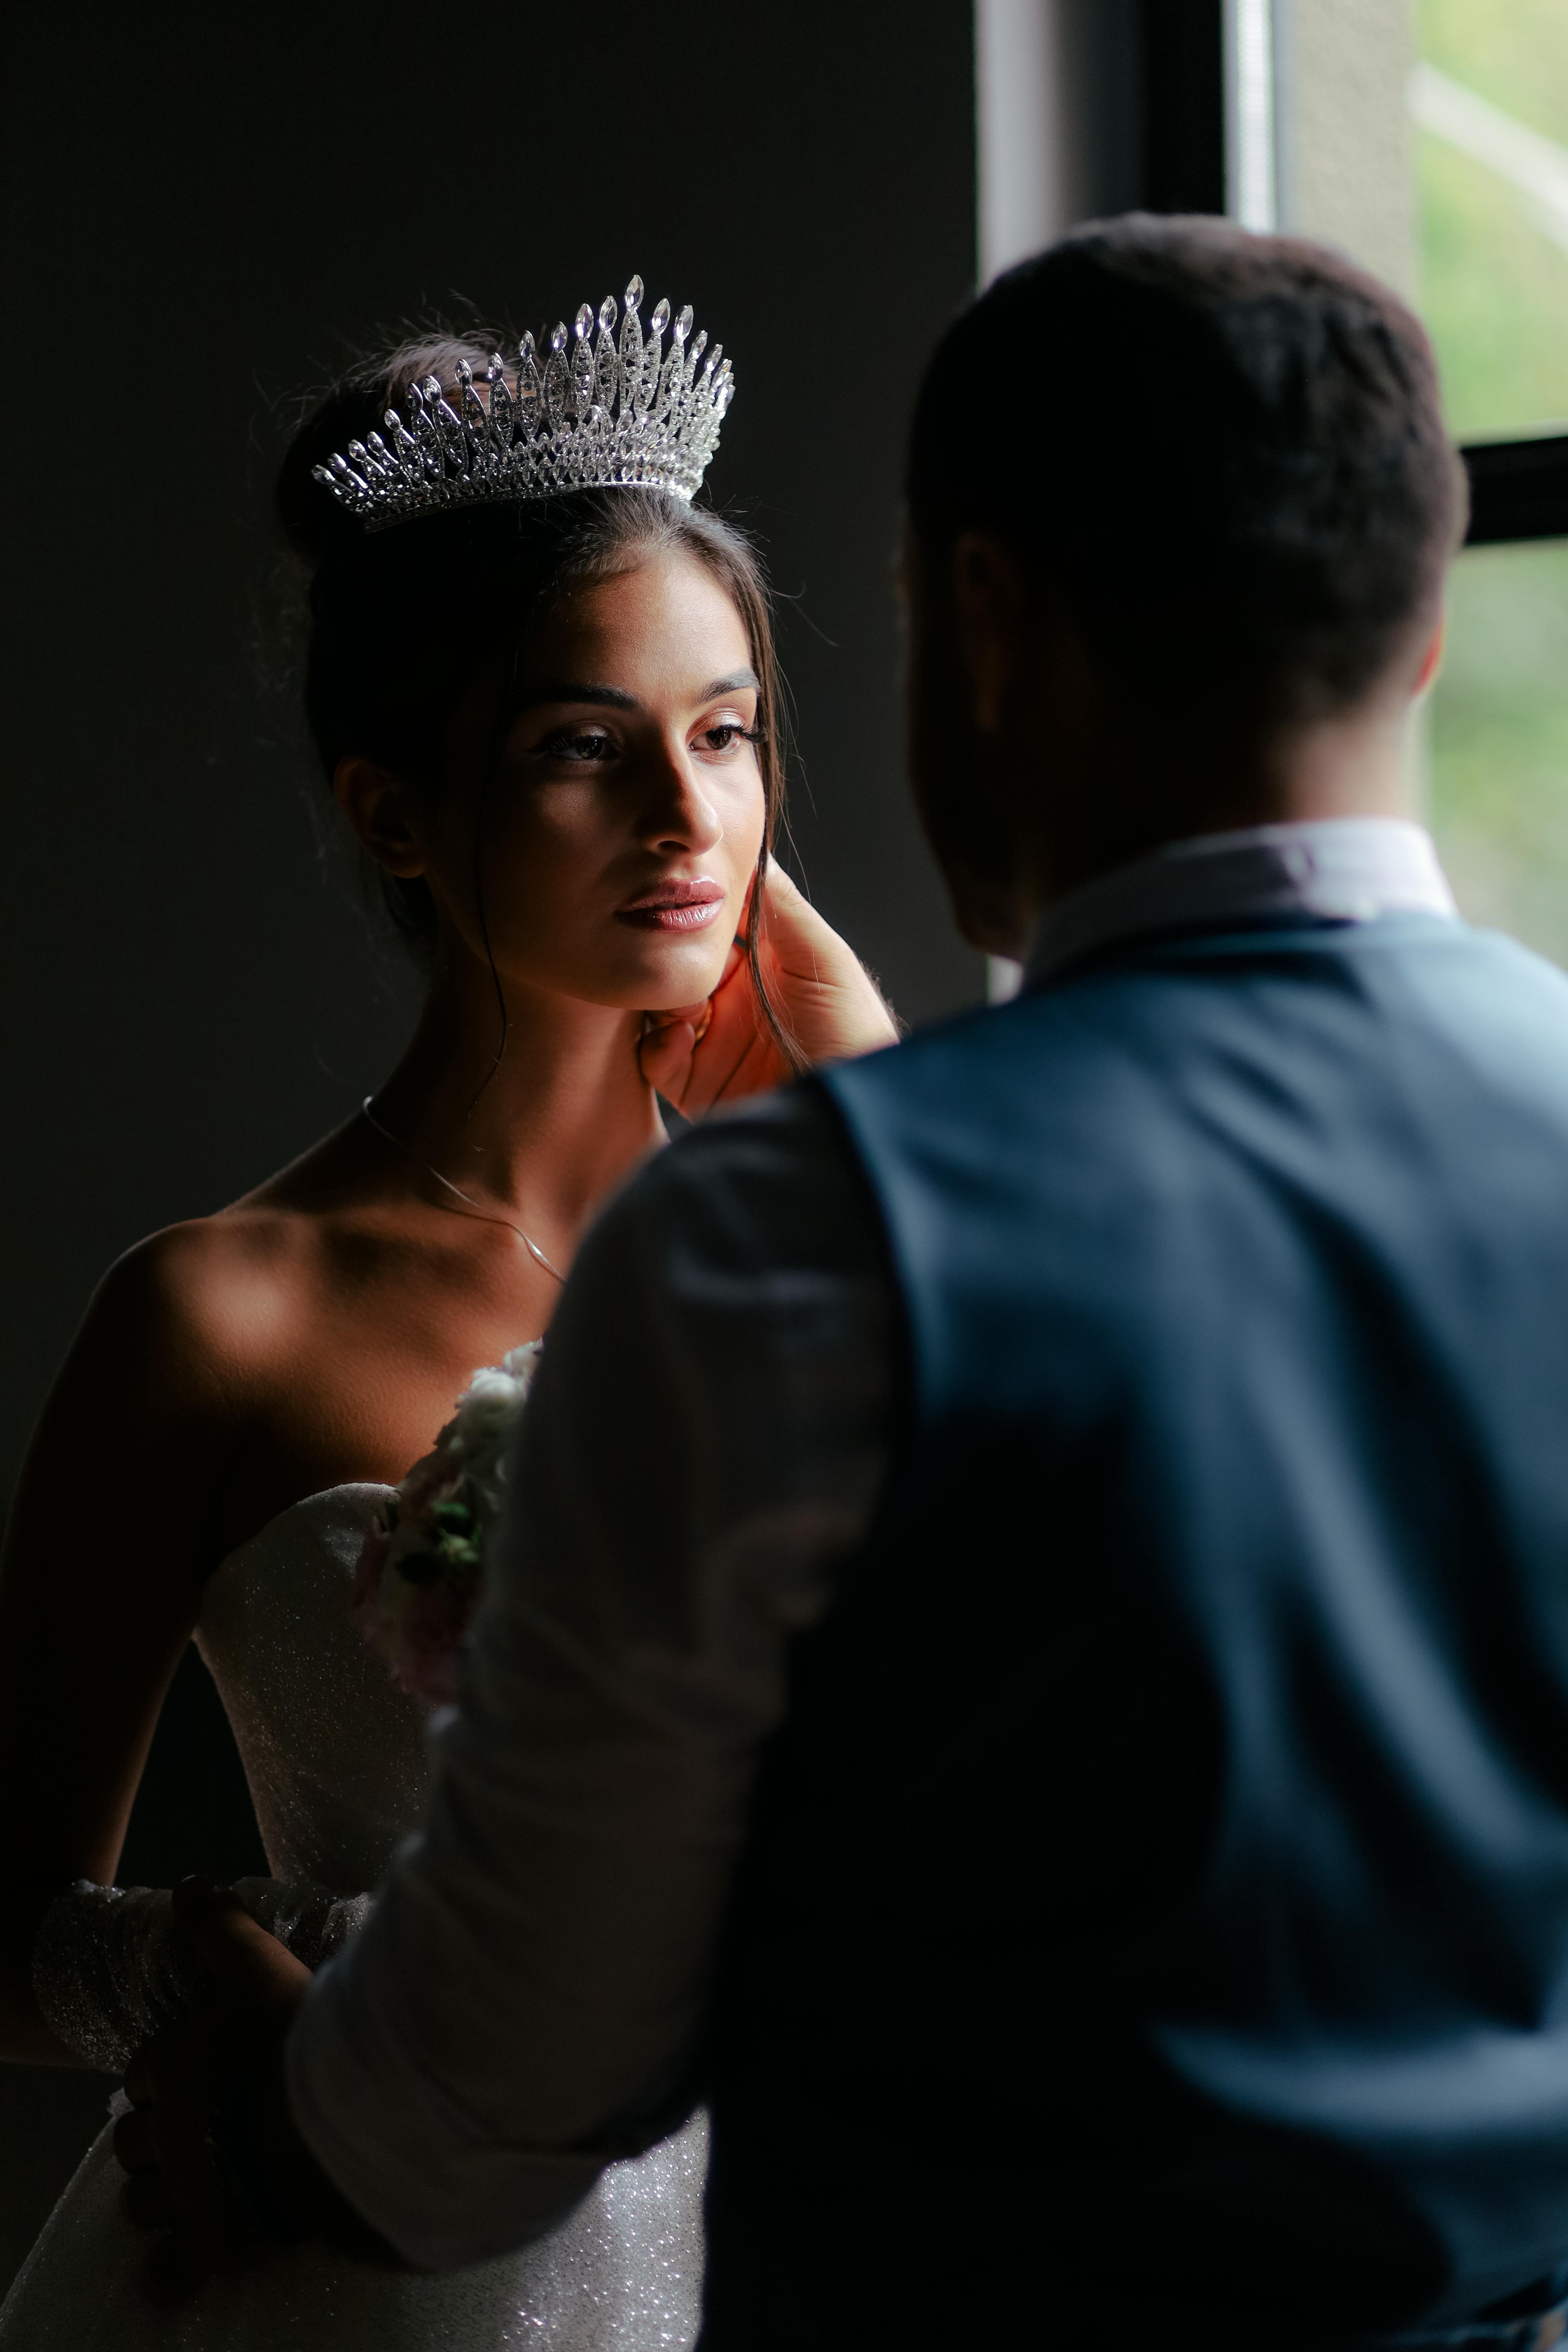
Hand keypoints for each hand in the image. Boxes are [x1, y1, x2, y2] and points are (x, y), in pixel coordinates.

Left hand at [115, 1877, 313, 2300]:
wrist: (342, 2127)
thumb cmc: (300, 2044)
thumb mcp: (261, 1967)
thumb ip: (224, 1926)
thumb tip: (191, 1883)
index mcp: (179, 2067)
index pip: (145, 2069)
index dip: (161, 2072)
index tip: (182, 2073)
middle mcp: (173, 2130)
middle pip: (133, 2141)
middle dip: (151, 2137)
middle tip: (190, 2132)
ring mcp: (189, 2191)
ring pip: (144, 2201)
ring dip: (159, 2195)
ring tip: (191, 2190)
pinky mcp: (214, 2244)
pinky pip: (172, 2270)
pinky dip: (171, 2271)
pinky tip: (180, 2269)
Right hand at [638, 863, 898, 1113]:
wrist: (853, 1116)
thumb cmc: (856, 1033)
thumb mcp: (823, 958)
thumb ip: (781, 906)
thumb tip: (751, 851)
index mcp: (766, 965)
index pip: (714, 925)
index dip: (692, 907)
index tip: (670, 889)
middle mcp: (736, 1000)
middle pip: (677, 961)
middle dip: (666, 952)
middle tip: (668, 946)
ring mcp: (714, 1042)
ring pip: (658, 1005)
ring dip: (659, 995)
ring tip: (678, 997)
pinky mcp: (698, 1085)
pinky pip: (656, 1056)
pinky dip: (658, 1043)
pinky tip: (679, 1036)